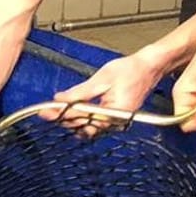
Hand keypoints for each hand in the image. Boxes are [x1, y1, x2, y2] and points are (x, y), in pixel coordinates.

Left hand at [43, 46, 173, 130]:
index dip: (61, 114)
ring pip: (88, 128)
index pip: (81, 118)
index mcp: (114, 114)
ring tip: (56, 112)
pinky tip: (71, 112)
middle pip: (83, 128)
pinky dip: (82, 119)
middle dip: (63, 119)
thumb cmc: (131, 70)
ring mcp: (116, 122)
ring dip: (72, 121)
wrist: (149, 68)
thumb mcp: (101, 79)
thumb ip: (79, 92)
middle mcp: (116, 122)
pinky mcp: (115, 118)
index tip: (46, 111)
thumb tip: (60, 99)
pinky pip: (95, 124)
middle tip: (46, 112)